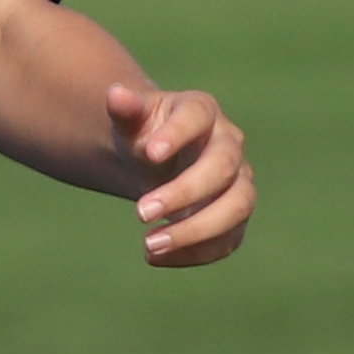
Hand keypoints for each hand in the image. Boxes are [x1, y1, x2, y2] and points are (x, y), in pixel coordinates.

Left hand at [108, 79, 252, 266]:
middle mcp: (229, 145)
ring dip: (196, 230)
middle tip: (139, 213)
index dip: (178, 133)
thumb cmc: (145, 136)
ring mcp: (238, 181)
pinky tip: (155, 258)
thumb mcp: (130, 122)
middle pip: (222, 168)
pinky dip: (195, 254)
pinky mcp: (235, 217)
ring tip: (149, 245)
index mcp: (201, 112)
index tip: (149, 154)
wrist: (157, 161)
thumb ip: (125, 110)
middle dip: (184, 192)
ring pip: (238, 206)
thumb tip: (115, 94)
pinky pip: (229, 239)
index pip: (197, 116)